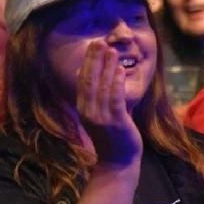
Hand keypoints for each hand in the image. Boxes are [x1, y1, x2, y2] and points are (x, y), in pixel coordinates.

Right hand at [77, 39, 140, 169]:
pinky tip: (120, 69)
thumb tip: (86, 76)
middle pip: (90, 80)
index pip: (83, 81)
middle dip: (95, 59)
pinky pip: (115, 98)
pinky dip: (117, 82)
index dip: (88, 62)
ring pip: (102, 87)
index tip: (93, 45)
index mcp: (84, 108)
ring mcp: (101, 117)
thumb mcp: (100, 115)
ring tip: (112, 50)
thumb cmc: (112, 138)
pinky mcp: (116, 122)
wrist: (118, 163)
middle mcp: (89, 111)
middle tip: (100, 41)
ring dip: (107, 67)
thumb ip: (96, 97)